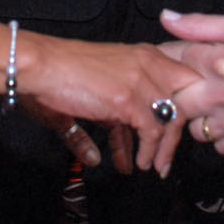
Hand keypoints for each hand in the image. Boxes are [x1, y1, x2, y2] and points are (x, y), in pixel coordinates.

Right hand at [21, 35, 195, 175]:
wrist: (39, 66)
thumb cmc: (57, 77)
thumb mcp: (92, 96)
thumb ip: (101, 125)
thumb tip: (94, 157)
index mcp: (144, 56)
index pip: (181, 82)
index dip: (182, 109)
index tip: (171, 134)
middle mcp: (148, 63)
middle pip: (184, 100)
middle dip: (177, 132)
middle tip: (166, 158)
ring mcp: (141, 79)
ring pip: (171, 119)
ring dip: (164, 149)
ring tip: (154, 167)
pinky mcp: (129, 98)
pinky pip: (152, 131)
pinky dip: (148, 151)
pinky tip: (138, 163)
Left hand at [159, 10, 223, 155]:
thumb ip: (201, 25)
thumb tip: (167, 19)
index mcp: (223, 62)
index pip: (174, 62)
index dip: (171, 58)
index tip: (174, 58)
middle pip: (177, 102)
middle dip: (180, 91)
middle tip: (193, 81)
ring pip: (196, 129)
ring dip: (201, 116)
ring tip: (216, 99)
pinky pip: (220, 147)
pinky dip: (222, 135)